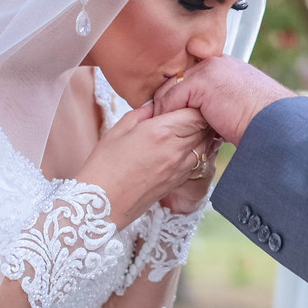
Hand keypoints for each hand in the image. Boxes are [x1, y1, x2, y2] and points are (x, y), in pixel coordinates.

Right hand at [78, 102, 210, 228]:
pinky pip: (198, 162)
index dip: (194, 105)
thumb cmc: (104, 165)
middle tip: (187, 114)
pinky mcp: (179, 182)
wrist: (102, 205)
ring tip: (186, 130)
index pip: (196, 113)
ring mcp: (180, 168)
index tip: (183, 103)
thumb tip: (156, 105)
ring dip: (201, 135)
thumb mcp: (118, 129)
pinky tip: (183, 148)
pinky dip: (197, 152)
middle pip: (205, 128)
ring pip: (206, 146)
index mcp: (162, 132)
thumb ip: (142, 113)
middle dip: (201, 118)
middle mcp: (176, 150)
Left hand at [153, 56, 292, 145]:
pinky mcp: (201, 81)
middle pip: (176, 82)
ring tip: (165, 132)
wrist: (278, 125)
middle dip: (169, 105)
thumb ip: (218, 106)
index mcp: (226, 68)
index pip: (190, 79)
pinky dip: (168, 116)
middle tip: (164, 127)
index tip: (173, 120)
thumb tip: (200, 121)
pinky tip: (174, 132)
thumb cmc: (265, 124)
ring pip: (170, 90)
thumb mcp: (238, 110)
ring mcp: (208, 69)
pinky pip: (170, 99)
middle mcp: (215, 63)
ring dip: (166, 112)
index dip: (180, 101)